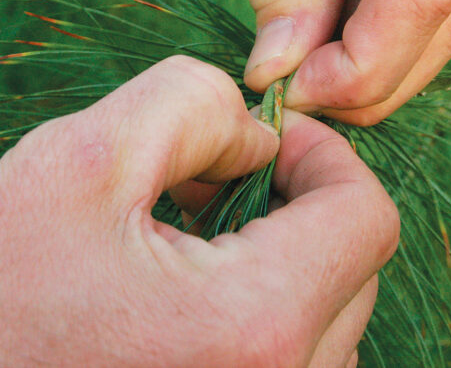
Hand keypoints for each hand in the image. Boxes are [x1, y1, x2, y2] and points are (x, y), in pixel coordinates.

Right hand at [0, 56, 398, 366]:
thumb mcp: (85, 160)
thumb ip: (194, 106)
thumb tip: (260, 136)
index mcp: (255, 325)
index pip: (365, 215)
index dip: (323, 154)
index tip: (268, 136)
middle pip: (354, 259)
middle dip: (297, 195)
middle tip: (220, 174)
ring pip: (331, 302)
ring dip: (281, 244)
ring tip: (198, 225)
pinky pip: (301, 344)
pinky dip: (266, 292)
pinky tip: (197, 276)